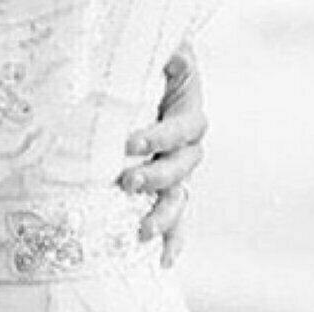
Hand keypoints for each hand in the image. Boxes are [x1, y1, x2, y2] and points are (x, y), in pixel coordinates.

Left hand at [118, 42, 206, 267]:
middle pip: (180, 168)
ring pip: (178, 197)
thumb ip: (170, 55)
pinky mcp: (166, 187)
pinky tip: (162, 260)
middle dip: (154, 177)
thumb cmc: (149, 64)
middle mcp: (187, 147)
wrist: (149, 79)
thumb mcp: (159, 53)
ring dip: (162, 215)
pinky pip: (176, 216)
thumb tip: (177, 57)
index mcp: (188, 114)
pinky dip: (173, 238)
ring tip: (140, 231)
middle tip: (125, 182)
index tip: (131, 142)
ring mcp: (178, 170)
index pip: (181, 129)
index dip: (159, 137)